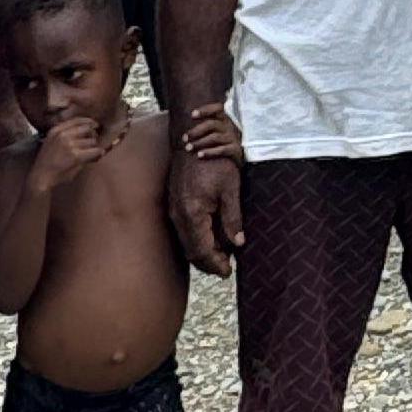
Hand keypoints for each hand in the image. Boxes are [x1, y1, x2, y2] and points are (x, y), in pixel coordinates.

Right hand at [25, 115, 114, 195]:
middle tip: (92, 145)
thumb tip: (88, 129)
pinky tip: (96, 157)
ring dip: (93, 148)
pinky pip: (95, 151)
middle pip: (87, 129)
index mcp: (55, 130)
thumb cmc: (48, 162)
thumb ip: (66, 134)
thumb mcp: (52, 142)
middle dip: (92, 136)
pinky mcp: (76, 156)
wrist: (41, 177)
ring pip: (92, 141)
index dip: (89, 122)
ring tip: (90, 155)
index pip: (77, 120)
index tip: (95, 126)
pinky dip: (98, 154)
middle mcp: (62, 135)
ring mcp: (69, 144)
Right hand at [168, 152, 244, 277]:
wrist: (192, 139)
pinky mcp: (174, 204)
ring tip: (223, 254)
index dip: (215, 264)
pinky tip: (212, 236)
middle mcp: (178, 216)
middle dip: (209, 262)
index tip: (228, 272)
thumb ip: (233, 219)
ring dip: (203, 251)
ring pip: (186, 242)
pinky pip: (184, 230)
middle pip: (191, 251)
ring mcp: (174, 210)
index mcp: (193, 214)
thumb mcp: (230, 189)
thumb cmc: (214, 161)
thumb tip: (238, 244)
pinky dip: (197, 238)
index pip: (202, 251)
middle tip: (227, 267)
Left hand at [180, 103, 244, 162]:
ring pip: (215, 137)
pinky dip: (210, 152)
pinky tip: (199, 155)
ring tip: (188, 148)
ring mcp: (233, 138)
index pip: (218, 109)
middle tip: (184, 138)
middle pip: (212, 124)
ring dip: (199, 142)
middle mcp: (229, 127)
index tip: (192, 115)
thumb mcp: (217, 130)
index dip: (205, 110)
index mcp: (224, 119)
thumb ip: (204, 125)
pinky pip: (222, 150)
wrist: (240, 156)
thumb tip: (177, 118)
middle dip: (196, 131)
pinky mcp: (235, 150)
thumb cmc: (222, 141)